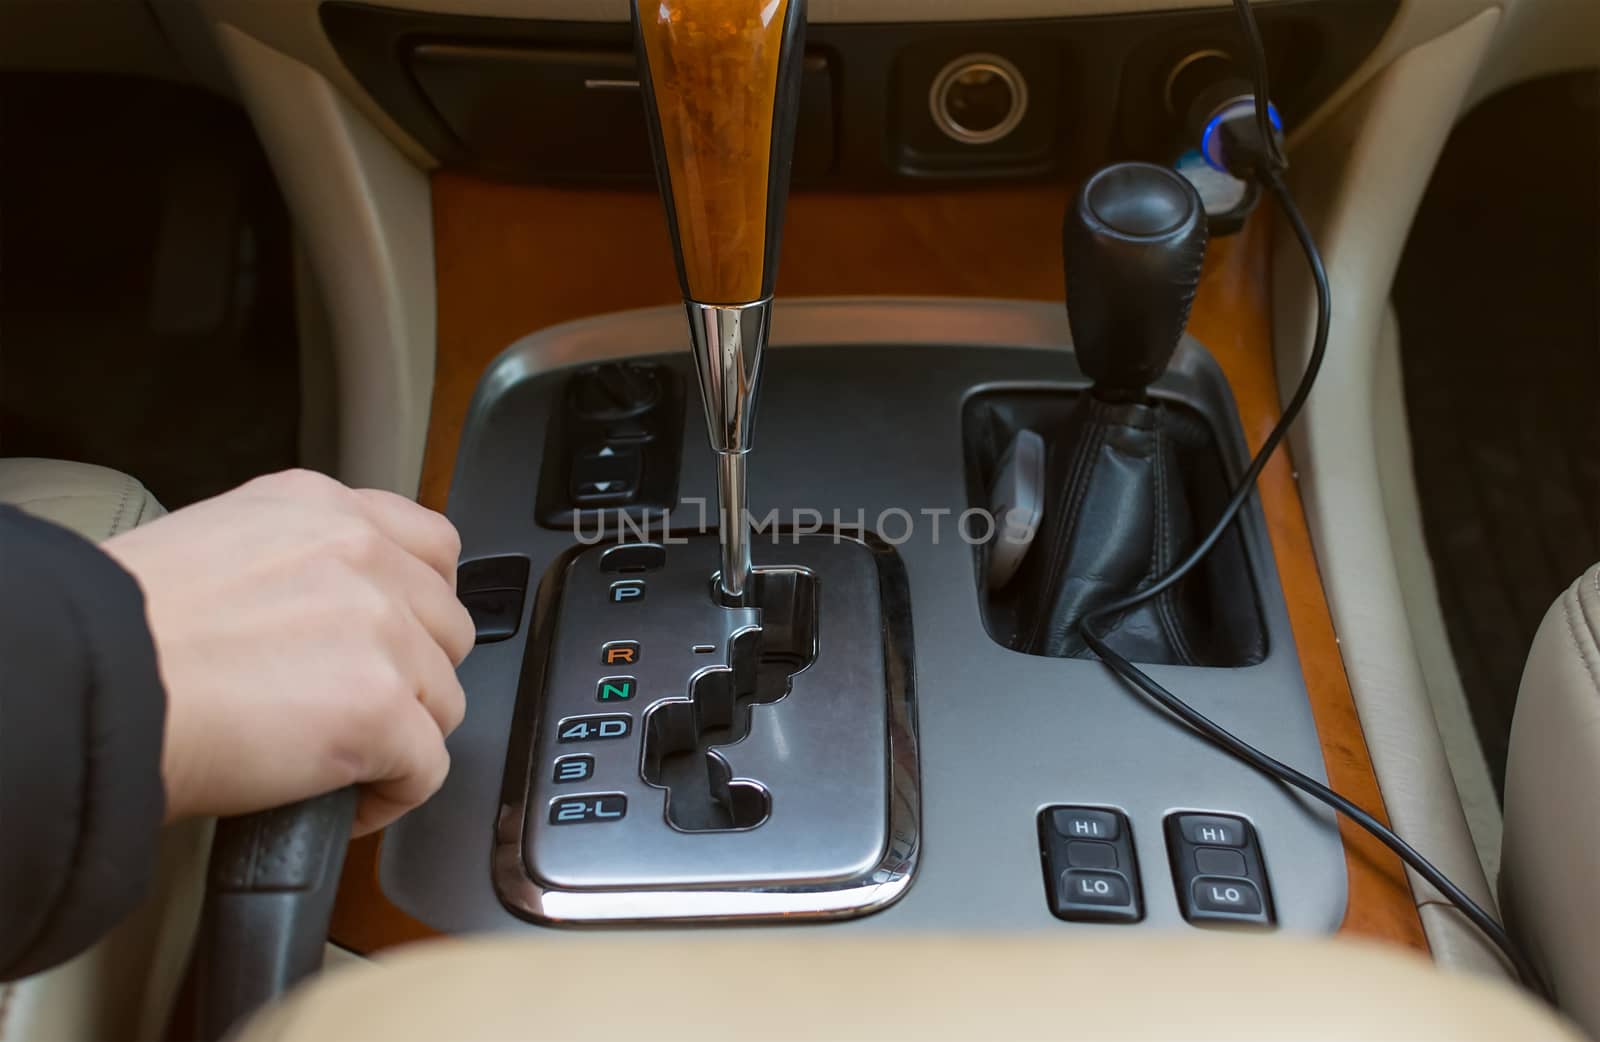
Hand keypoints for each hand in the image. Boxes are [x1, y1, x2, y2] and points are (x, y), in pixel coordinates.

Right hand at [103, 469, 474, 834]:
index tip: (401, 642)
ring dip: (403, 738)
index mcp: (320, 509)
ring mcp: (382, 630)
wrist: (90, 686)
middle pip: (446, 629)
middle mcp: (362, 556)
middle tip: (360, 711)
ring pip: (443, 701)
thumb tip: (325, 617)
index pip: (430, 546)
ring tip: (342, 761)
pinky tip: (341, 805)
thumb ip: (294, 565)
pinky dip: (392, 798)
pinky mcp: (381, 708)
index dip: (422, 606)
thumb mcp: (218, 549)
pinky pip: (428, 769)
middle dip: (413, 677)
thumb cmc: (120, 635)